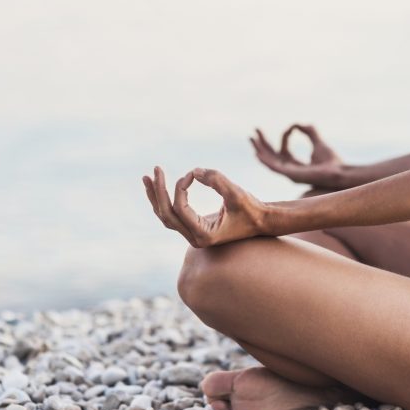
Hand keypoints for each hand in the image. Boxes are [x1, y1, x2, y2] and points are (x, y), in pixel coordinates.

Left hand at [142, 166, 266, 246]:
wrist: (262, 221)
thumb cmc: (252, 209)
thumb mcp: (237, 193)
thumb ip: (217, 180)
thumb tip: (194, 171)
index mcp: (204, 235)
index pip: (180, 210)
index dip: (181, 188)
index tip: (192, 173)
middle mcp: (195, 239)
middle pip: (167, 215)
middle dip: (158, 192)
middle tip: (155, 170)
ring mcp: (194, 235)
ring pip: (167, 216)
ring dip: (156, 197)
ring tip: (147, 178)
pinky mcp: (195, 228)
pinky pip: (174, 215)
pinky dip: (166, 200)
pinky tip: (160, 186)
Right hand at [250, 124, 345, 188]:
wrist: (338, 171)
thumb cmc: (332, 161)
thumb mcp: (318, 142)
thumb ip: (310, 132)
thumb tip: (299, 123)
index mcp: (296, 164)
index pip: (283, 149)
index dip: (285, 136)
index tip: (292, 127)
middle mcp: (290, 170)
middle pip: (271, 156)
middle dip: (262, 144)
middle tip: (254, 133)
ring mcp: (289, 173)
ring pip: (269, 161)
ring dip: (260, 150)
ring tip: (251, 139)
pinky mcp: (290, 175)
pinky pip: (274, 168)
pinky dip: (265, 161)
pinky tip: (257, 153)